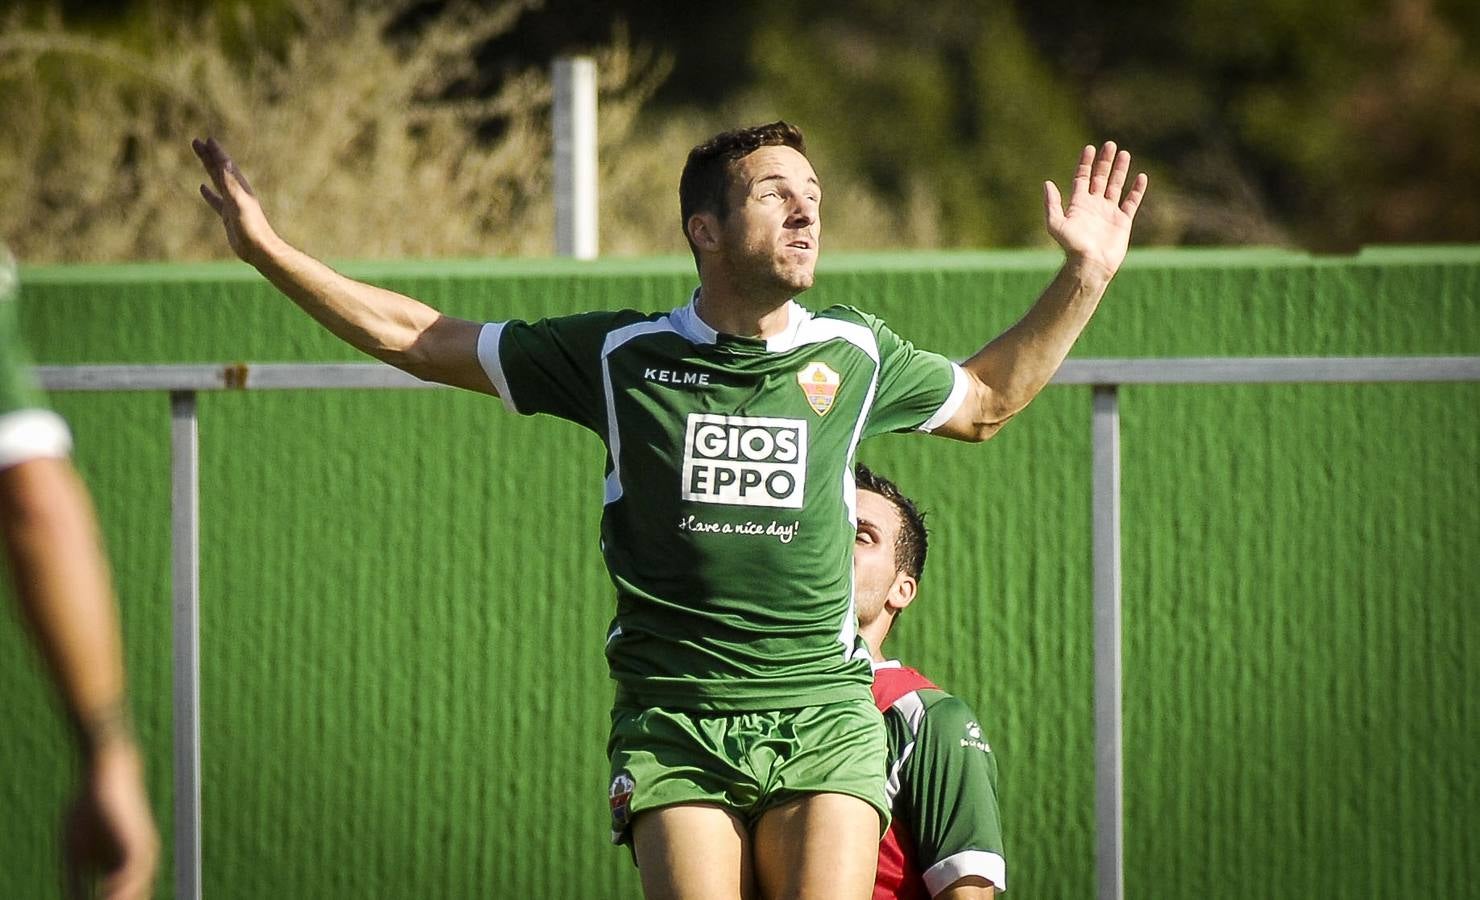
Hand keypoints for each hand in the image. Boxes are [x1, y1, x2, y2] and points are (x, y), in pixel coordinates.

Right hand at [64, 740, 158, 899]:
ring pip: (135, 893)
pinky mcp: (139, 840)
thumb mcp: (76, 853)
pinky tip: (107, 896)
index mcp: (127, 870)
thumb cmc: (89, 810)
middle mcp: (140, 866)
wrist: (105, 772)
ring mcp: (142, 854)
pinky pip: (133, 871)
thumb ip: (75, 881)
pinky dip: (121, 888)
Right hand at [193, 136, 276, 264]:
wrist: (259, 250)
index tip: (207, 139)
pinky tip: (202, 188)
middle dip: (209, 156)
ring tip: (201, 158)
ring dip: (209, 169)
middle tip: (196, 141)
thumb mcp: (239, 203)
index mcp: (240, 189)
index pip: (225, 166)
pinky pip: (216, 201)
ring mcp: (233, 204)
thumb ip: (231, 184)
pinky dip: (209, 193)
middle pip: (220, 170)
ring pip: (218, 182)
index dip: (216, 153)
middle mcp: (237, 194)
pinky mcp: (229, 216)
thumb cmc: (251, 228)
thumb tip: (225, 162)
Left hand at [1043, 142, 1148, 276]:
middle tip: (1110, 144)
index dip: (1085, 163)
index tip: (1090, 148)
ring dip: (1120, 170)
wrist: (1090, 265)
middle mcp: (1094, 206)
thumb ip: (1051, 204)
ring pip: (1116, 186)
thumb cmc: (1072, 247)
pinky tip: (1141, 176)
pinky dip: (1137, 190)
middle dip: (1105, 161)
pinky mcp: (1123, 221)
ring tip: (1125, 153)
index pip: (1082, 177)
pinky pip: (1131, 202)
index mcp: (1078, 204)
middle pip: (1100, 178)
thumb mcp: (1056, 224)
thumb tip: (1047, 183)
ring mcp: (1109, 212)